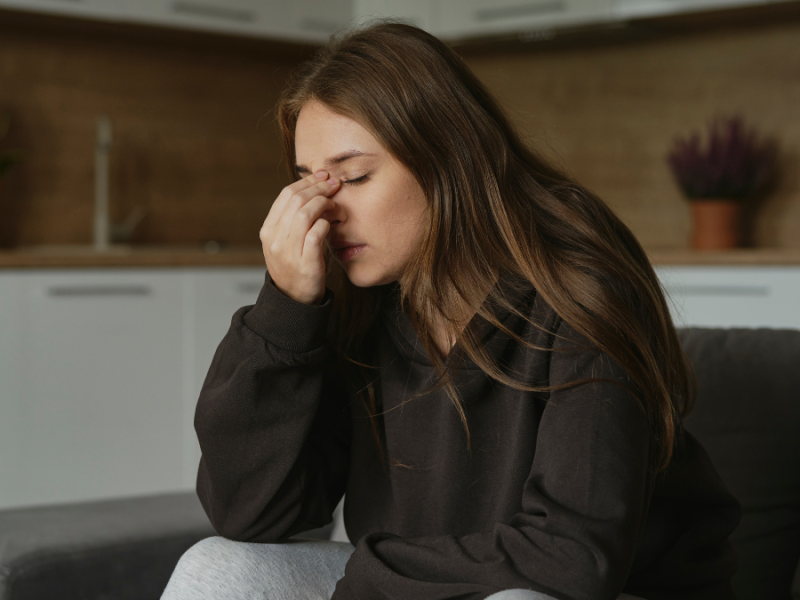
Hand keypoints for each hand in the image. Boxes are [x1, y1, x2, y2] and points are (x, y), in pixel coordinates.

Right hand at [260, 171, 339, 304]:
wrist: (294, 299)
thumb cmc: (295, 266)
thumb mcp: (284, 241)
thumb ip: (291, 219)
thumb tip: (311, 190)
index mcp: (268, 230)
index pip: (286, 195)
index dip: (306, 182)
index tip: (322, 177)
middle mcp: (274, 239)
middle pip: (296, 200)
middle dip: (318, 188)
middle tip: (334, 184)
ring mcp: (288, 251)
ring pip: (305, 214)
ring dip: (324, 203)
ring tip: (334, 203)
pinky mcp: (305, 262)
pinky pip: (316, 234)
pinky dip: (325, 224)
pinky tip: (331, 223)